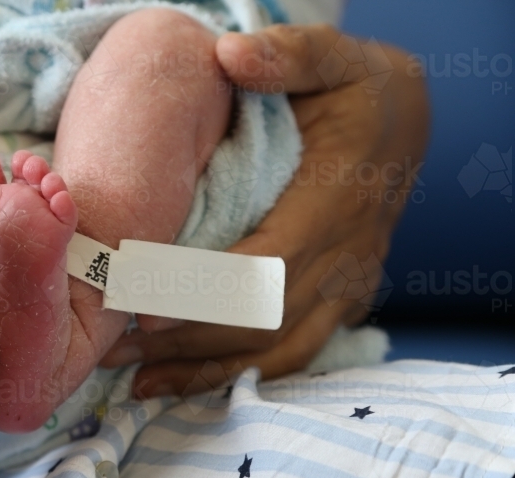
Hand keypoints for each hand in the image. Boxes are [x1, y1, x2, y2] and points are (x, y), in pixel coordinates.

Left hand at [100, 24, 430, 396]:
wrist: (402, 127)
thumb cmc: (356, 92)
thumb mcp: (334, 59)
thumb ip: (288, 56)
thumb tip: (231, 54)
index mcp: (334, 203)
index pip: (267, 263)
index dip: (206, 291)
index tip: (143, 304)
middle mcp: (343, 257)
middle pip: (259, 320)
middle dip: (185, 338)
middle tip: (114, 345)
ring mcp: (343, 290)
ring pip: (269, 348)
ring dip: (198, 367)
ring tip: (130, 377)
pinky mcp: (334, 306)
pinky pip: (284, 356)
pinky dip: (228, 374)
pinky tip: (171, 384)